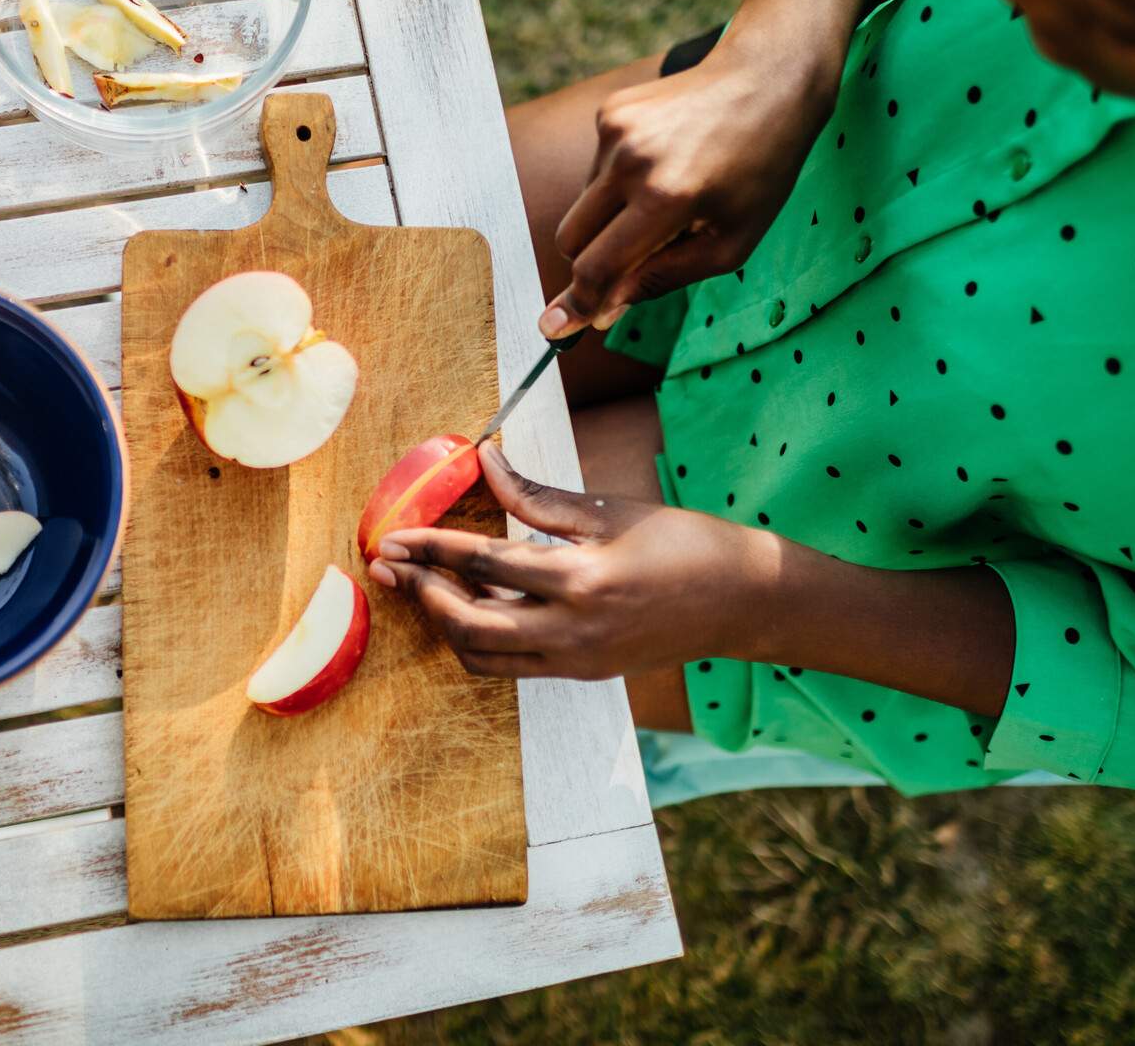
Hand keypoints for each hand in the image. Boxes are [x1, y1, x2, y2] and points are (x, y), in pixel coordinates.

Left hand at [366, 443, 775, 679]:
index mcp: (581, 580)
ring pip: (482, 656)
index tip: (391, 536)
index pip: (482, 562)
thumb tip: (485, 459)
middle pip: (467, 623)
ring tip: (429, 581)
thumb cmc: (684, 545)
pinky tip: (475, 600)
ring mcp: (575, 661)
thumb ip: (537, 495)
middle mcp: (572, 632)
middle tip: (391, 564)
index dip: (429, 547)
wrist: (743, 602)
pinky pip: (510, 665)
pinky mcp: (580, 674)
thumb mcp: (609, 511)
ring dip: (445, 621)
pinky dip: (480, 637)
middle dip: (421, 593)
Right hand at [538, 36, 836, 338]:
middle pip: (571, 239)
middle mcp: (631, 161)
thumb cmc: (760, 170)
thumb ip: (663, 278)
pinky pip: (595, 170)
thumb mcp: (732, 243)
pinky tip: (663, 164)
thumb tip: (606, 308)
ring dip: (612, 217)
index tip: (556, 328)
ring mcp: (614, 130)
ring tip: (669, 195)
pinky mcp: (610, 111)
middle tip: (623, 269)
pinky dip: (619, 182)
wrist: (767, 80)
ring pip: (583, 204)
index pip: (597, 266)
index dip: (578, 303)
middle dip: (589, 263)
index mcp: (666, 198)